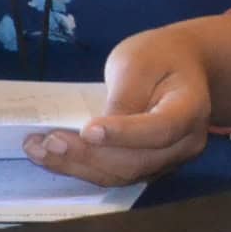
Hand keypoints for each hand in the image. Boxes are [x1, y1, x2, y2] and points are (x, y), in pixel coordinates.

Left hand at [26, 23, 211, 186]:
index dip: (125, 134)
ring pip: (122, 175)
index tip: (87, 129)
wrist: (182, 66)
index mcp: (191, 108)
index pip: (161, 129)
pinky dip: (82, 167)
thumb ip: (123, 95)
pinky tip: (53, 156)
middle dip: (88, 155)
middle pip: (136, 161)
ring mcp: (168, 160)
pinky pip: (115, 174)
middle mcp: (185, 143)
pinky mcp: (148, 167)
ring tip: (39, 150)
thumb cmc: (160, 56)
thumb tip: (95, 134)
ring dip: (77, 166)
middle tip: (49, 141)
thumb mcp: (139, 61)